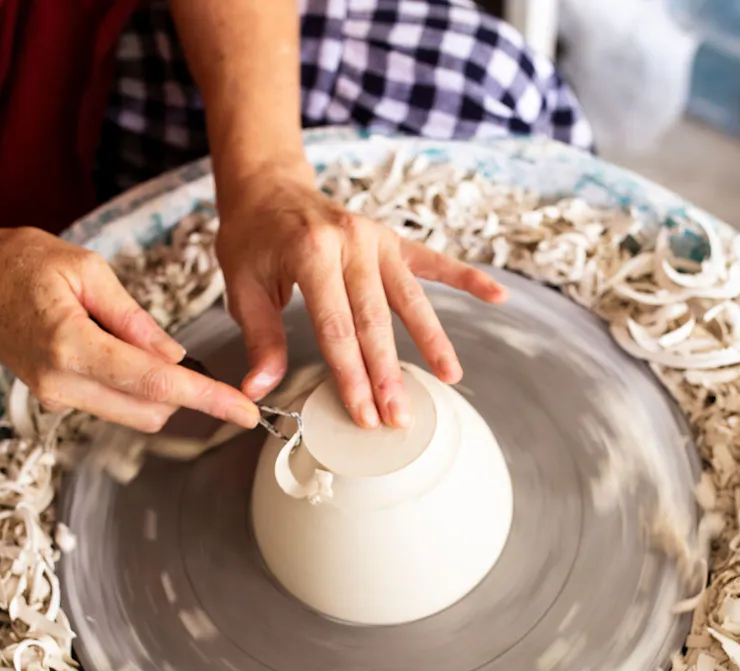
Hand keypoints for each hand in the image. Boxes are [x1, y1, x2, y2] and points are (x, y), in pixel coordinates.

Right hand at [0, 225, 258, 432]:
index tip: (244, 412)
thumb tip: (175, 357)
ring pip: (135, 414)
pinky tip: (123, 352)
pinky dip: (134, 387)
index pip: (155, 383)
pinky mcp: (54, 400)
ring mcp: (55, 398)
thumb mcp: (85, 270)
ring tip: (142, 341)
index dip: (207, 400)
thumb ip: (134, 319)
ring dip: (159, 390)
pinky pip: (113, 404)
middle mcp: (62, 383)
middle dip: (185, 391)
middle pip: (151, 409)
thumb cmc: (17, 262)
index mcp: (71, 345)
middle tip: (198, 357)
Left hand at [216, 162, 505, 428]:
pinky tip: (497, 295)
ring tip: (449, 377)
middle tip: (400, 416)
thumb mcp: (242, 285)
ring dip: (432, 340)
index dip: (352, 376)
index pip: (336, 328)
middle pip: (376, 321)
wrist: (268, 185)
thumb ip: (260, 338)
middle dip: (389, 374)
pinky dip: (467, 277)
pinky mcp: (393, 239)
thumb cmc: (253, 237)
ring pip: (410, 299)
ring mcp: (377, 240)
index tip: (364, 414)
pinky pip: (434, 262)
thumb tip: (259, 389)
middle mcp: (351, 243)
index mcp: (311, 253)